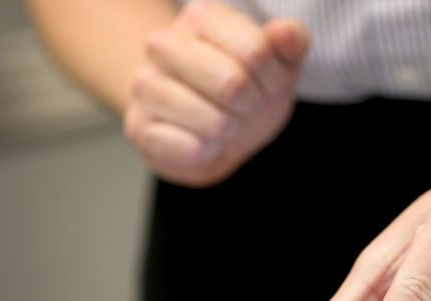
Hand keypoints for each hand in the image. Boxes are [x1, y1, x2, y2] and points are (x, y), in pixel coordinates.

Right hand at [124, 0, 308, 186]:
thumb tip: (283, 32)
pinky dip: (208, 152)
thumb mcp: (280, 66)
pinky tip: (200, 140)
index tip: (263, 82)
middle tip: (242, 105)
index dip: (273, 79)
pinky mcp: (139, 127)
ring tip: (221, 120)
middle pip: (232, 84)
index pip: (256, 52)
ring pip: (213, 122)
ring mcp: (145, 85)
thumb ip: (291, 44)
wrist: (212, 131)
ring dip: (229, 130)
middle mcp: (164, 44)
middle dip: (250, 105)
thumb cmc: (247, 91)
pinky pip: (191, 149)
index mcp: (201, 17)